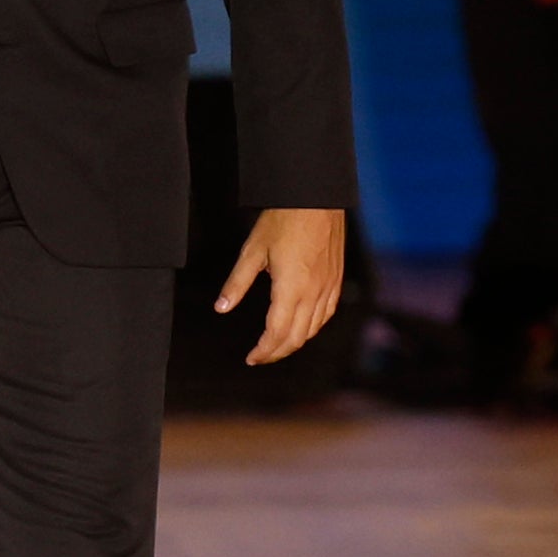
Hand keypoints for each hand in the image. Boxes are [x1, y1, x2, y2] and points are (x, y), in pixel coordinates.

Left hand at [216, 207, 347, 365]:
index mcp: (291, 289)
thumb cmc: (283, 220)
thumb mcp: (252, 251)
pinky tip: (303, 327)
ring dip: (295, 343)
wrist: (315, 198)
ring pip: (314, 329)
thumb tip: (221, 308)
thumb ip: (237, 284)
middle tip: (260, 357)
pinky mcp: (336, 279)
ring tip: (277, 346)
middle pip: (297, 338)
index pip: (277, 333)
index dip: (263, 351)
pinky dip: (313, 327)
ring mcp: (328, 287)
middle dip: (277, 353)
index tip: (251, 358)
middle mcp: (313, 293)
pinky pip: (327, 313)